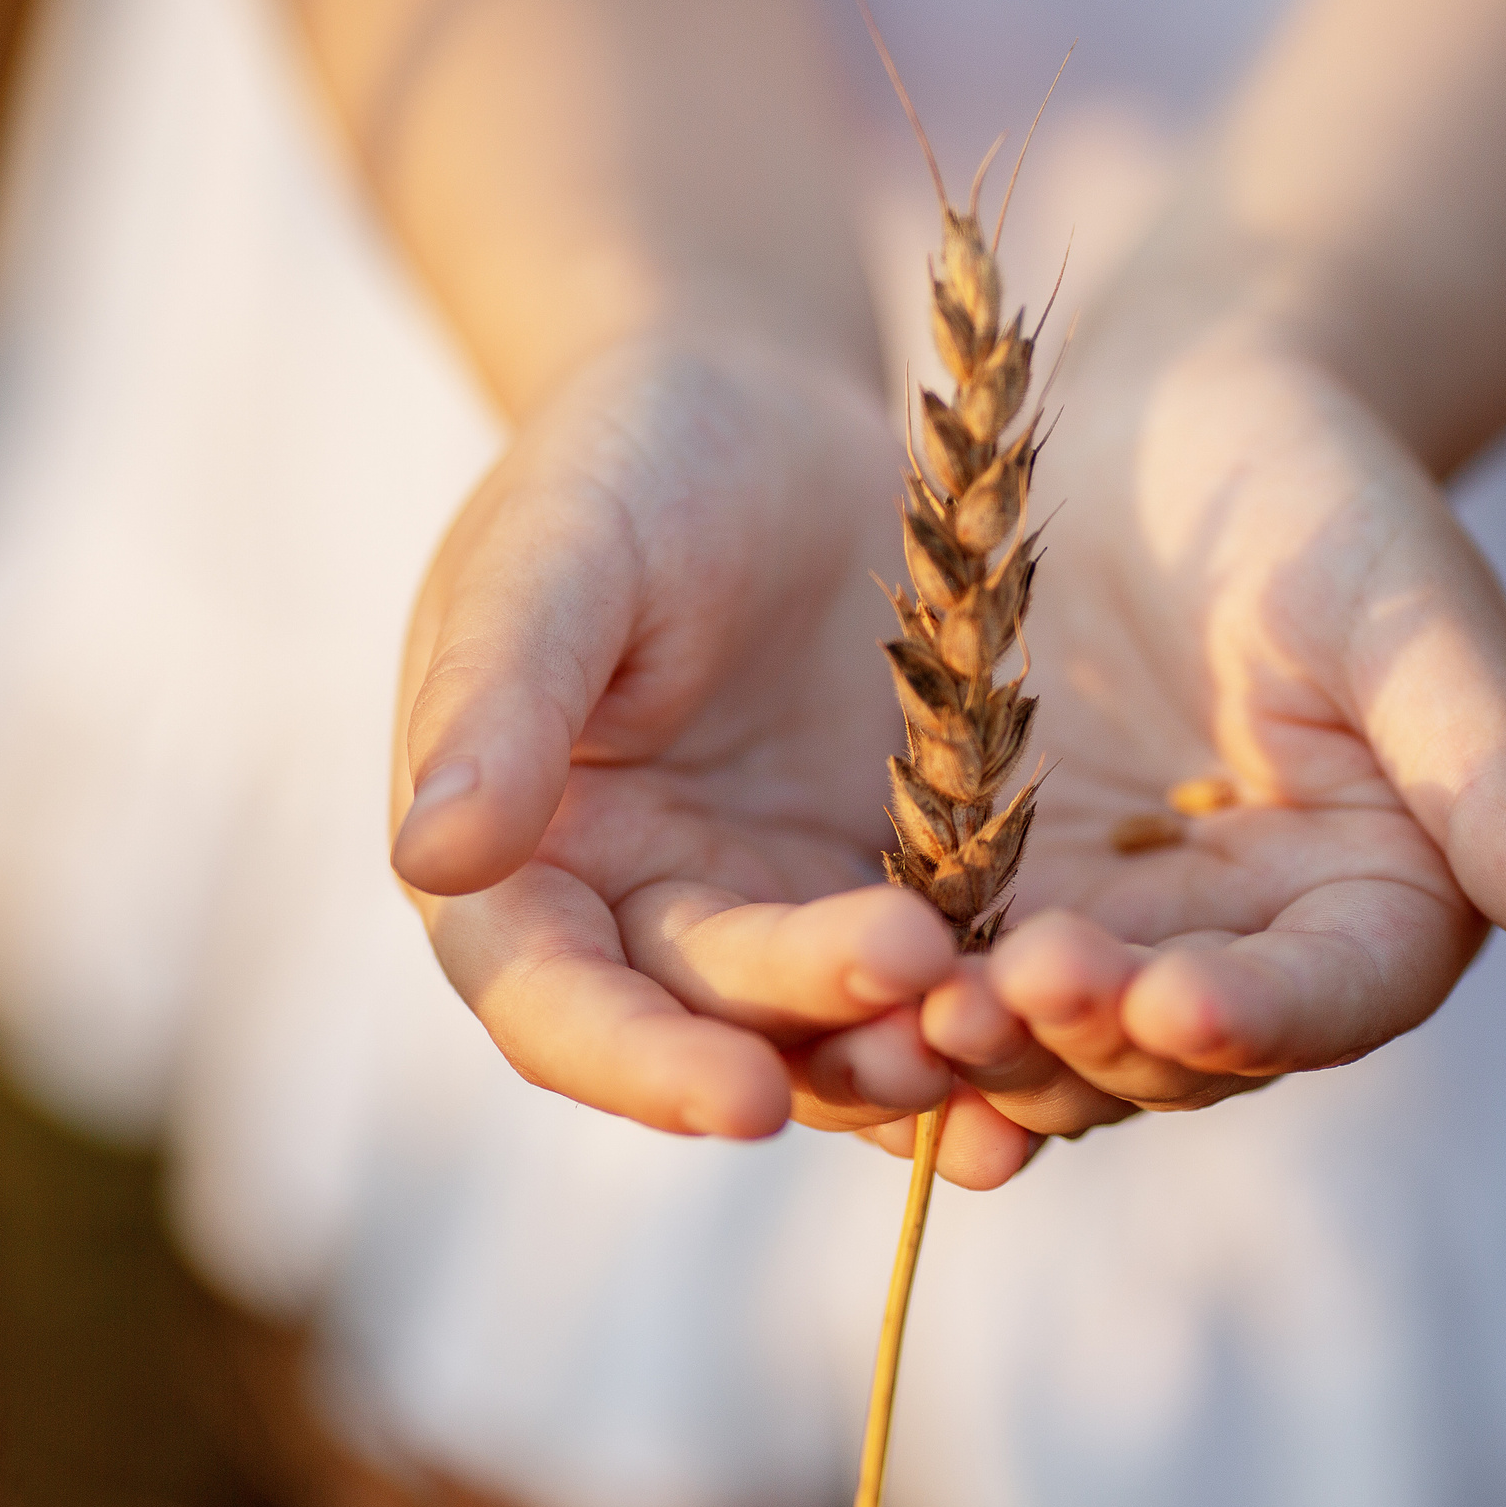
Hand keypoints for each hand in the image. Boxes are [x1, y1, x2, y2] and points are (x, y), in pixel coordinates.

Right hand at [390, 329, 966, 1140]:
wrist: (761, 403)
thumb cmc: (624, 460)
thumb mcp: (555, 556)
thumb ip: (495, 702)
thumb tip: (429, 861)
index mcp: (517, 859)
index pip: (553, 1003)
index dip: (639, 1065)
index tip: (740, 1103)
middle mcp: (635, 911)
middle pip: (711, 1016)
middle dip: (810, 1023)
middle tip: (913, 979)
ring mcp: (766, 906)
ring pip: (831, 1023)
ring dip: (909, 1044)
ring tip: (1000, 1023)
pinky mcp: (886, 879)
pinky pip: (935, 974)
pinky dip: (988, 1011)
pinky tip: (1077, 1026)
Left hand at [878, 317, 1505, 1178]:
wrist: (1171, 420)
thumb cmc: (1325, 492)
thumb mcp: (1414, 619)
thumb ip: (1496, 777)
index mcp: (1379, 903)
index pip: (1333, 995)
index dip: (1265, 1016)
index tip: (1185, 1004)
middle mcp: (1247, 947)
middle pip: (1179, 1043)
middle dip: (1099, 1035)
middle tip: (1012, 1002)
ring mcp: (1115, 929)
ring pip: (1056, 1032)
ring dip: (990, 1038)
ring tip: (916, 1011)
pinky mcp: (996, 894)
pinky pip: (952, 967)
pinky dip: (910, 991)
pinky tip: (847, 985)